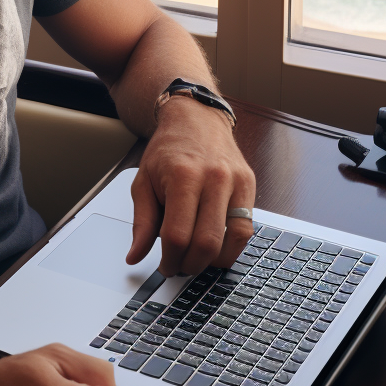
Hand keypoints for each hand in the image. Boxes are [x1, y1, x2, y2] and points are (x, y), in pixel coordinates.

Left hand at [126, 99, 255, 276]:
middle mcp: (214, 178)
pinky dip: (232, 247)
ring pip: (232, 240)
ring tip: (197, 258)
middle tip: (180, 266)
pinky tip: (216, 247)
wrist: (196, 119)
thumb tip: (135, 256)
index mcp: (183, 176)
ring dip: (214, 260)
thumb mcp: (143, 181)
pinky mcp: (249, 186)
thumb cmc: (168, 149)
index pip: (177, 235)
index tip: (164, 266)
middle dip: (190, 264)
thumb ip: (141, 222)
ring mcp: (236, 182)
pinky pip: (247, 229)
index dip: (169, 260)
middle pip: (206, 243)